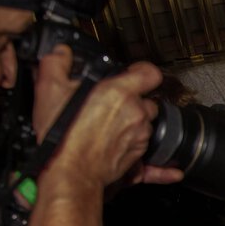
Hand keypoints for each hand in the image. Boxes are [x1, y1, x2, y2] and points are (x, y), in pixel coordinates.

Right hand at [38, 50, 164, 186]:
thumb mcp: (49, 89)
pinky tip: (174, 171)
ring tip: (111, 128)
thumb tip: (62, 53)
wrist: (71, 172)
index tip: (134, 73)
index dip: (142, 71)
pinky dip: (163, 167)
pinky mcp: (139, 158)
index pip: (150, 74)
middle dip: (132, 102)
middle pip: (146, 101)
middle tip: (111, 105)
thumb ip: (57, 63)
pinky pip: (155, 161)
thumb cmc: (63, 136)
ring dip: (134, 125)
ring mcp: (140, 137)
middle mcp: (137, 114)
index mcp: (120, 93)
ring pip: (146, 126)